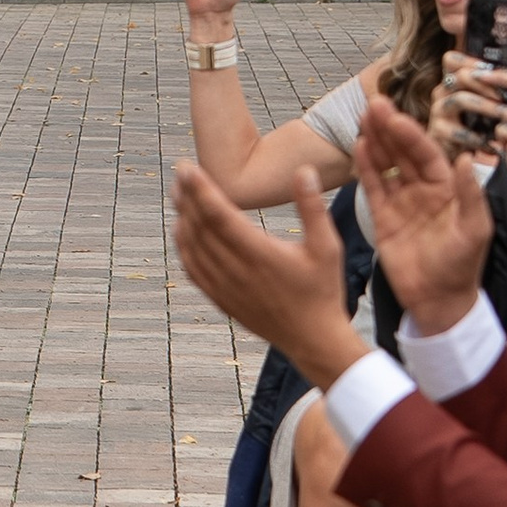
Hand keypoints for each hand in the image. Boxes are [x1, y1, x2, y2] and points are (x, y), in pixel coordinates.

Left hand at [171, 159, 365, 386]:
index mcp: (260, 254)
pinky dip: (183, 247)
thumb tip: (303, 170)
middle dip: (187, 196)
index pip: (219, 215)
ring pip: (192, 248)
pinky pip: (193, 270)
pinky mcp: (221, 300)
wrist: (313, 339)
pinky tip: (182, 231)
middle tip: (180, 171)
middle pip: (199, 227)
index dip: (200, 189)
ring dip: (182, 218)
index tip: (187, 167)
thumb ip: (312, 208)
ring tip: (179, 194)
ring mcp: (225, 288)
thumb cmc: (323, 290)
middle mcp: (237, 271)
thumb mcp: (327, 246)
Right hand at [354, 92, 492, 331]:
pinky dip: (365, 167)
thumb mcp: (474, 230)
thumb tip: (467, 158)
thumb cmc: (462, 267)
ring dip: (377, 141)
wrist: (438, 301)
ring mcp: (402, 202)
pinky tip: (359, 146)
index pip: (427, 154)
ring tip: (363, 118)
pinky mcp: (383, 217)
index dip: (411, 134)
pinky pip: (373, 187)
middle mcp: (424, 190)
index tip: (395, 116)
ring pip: (387, 164)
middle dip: (390, 128)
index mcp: (448, 188)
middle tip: (374, 104)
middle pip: (405, 152)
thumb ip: (469, 194)